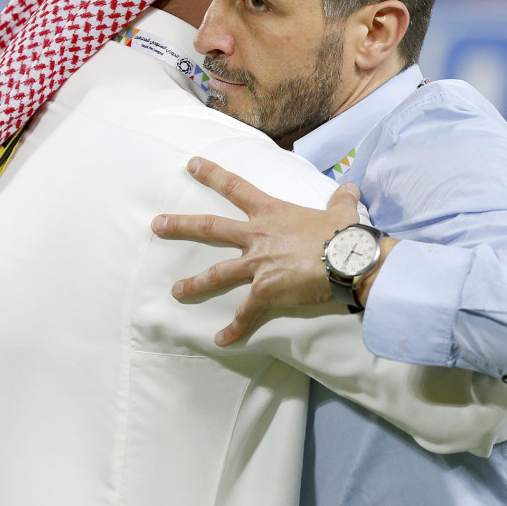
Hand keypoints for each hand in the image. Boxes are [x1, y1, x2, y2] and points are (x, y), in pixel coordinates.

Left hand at [151, 157, 363, 344]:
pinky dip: (234, 329)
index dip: (212, 174)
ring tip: (176, 291)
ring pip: (216, 274)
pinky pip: (245, 314)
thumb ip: (340, 200)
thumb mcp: (341, 212)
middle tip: (156, 224)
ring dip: (194, 284)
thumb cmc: (345, 235)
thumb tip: (350, 188)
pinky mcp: (265, 291)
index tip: (191, 165)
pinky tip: (221, 340)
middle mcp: (257, 235)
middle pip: (210, 228)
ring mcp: (258, 264)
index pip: (235, 187)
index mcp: (271, 212)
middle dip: (180, 226)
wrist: (349, 260)